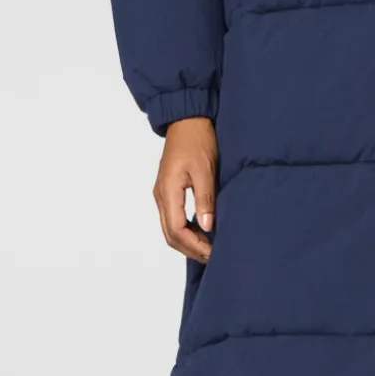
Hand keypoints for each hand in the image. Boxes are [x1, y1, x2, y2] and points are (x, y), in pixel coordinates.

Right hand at [155, 116, 217, 262]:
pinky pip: (173, 218)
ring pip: (170, 229)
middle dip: (191, 249)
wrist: (186, 120)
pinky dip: (186, 230)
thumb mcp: (205, 169)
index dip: (195, 245)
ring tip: (210, 247)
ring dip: (188, 241)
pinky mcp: (168, 191)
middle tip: (214, 256)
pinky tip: (202, 232)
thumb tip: (208, 227)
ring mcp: (162, 194)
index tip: (214, 252)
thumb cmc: (197, 139)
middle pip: (170, 234)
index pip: (177, 230)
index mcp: (168, 191)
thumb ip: (205, 199)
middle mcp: (160, 195)